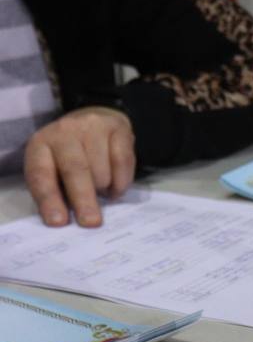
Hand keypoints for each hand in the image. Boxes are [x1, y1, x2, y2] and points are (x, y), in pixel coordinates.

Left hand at [24, 107, 135, 227]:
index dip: (49, 200)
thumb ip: (55, 192)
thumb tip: (66, 221)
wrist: (94, 119)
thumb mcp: (52, 169)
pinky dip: (121, 182)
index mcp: (40, 145)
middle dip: (83, 199)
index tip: (59, 222)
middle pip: (75, 169)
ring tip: (100, 190)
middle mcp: (65, 131)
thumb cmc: (69, 155)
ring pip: (102, 169)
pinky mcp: (118, 127)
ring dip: (103, 189)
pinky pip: (123, 161)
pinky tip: (115, 186)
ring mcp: (93, 125)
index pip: (41, 175)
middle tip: (91, 222)